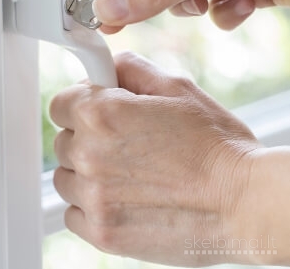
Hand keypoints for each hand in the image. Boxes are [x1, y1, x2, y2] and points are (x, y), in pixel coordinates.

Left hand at [50, 52, 275, 265]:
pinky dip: (90, 205)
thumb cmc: (214, 144)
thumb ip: (130, 69)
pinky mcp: (102, 232)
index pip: (60, 104)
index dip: (78, 104)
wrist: (242, 202)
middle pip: (62, 141)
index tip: (92, 111)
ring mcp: (93, 197)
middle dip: (85, 137)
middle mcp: (89, 154)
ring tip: (125, 173)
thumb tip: (105, 68)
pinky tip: (121, 199)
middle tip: (121, 143)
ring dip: (86, 173)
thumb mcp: (176, 87)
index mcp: (102, 113)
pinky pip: (73, 213)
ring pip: (66, 177)